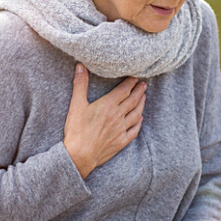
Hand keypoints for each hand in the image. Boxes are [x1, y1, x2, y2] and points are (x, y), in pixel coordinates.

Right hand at [63, 63, 146, 178]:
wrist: (80, 155)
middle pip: (133, 100)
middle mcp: (118, 116)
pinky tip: (140, 119)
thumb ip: (80, 84)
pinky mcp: (121, 141)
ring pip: (135, 114)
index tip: (135, 77)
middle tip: (144, 84)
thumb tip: (81, 66)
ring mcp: (121, 129)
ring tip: (144, 97)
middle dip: (139, 91)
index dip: (131, 82)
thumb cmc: (76, 130)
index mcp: (108, 105)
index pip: (124, 90)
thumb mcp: (76, 105)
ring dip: (141, 104)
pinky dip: (138, 123)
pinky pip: (134, 130)